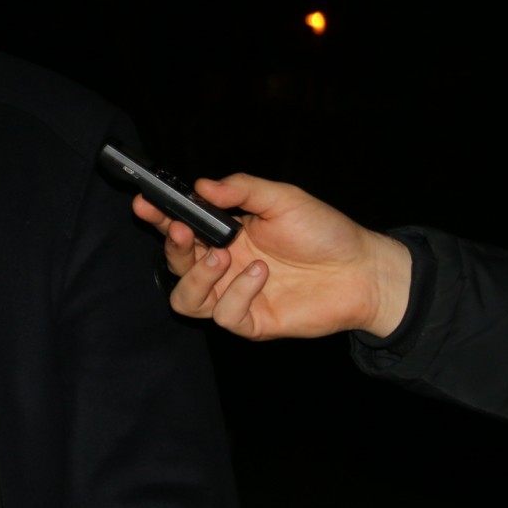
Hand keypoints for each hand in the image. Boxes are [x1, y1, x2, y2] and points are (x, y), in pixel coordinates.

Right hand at [131, 172, 411, 340]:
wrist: (362, 270)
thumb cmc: (323, 232)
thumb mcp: (281, 198)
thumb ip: (240, 189)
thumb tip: (200, 186)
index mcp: (225, 234)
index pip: (180, 226)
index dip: (159, 216)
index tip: (146, 203)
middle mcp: (223, 266)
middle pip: (175, 263)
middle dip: (172, 247)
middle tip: (182, 230)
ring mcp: (233, 296)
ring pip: (186, 298)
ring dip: (196, 277)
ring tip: (222, 257)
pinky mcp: (250, 321)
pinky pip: (223, 315)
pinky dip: (236, 293)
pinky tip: (261, 275)